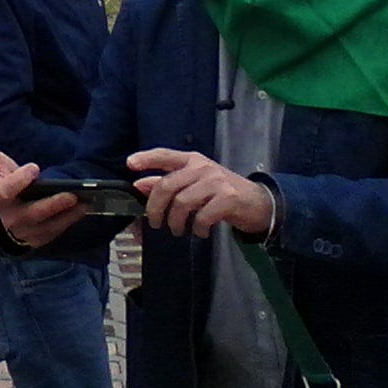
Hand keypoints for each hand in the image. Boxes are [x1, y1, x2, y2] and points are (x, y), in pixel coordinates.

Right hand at [0, 131, 86, 247]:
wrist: (9, 212)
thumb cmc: (4, 182)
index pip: (6, 191)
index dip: (19, 181)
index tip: (34, 167)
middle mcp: (10, 218)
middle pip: (31, 214)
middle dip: (51, 205)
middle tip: (71, 194)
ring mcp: (25, 231)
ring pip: (46, 226)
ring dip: (66, 215)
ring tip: (82, 202)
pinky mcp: (39, 238)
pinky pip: (55, 232)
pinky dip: (69, 222)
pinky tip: (82, 209)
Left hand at [126, 148, 273, 237]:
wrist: (258, 202)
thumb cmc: (220, 192)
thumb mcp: (194, 183)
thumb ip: (168, 182)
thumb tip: (139, 184)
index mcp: (192, 160)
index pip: (164, 154)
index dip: (146, 158)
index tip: (129, 164)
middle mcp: (202, 167)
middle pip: (168, 185)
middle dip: (155, 207)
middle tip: (154, 223)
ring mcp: (216, 181)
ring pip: (182, 203)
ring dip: (175, 222)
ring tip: (177, 230)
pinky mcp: (228, 198)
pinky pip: (202, 216)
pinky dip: (196, 228)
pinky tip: (199, 232)